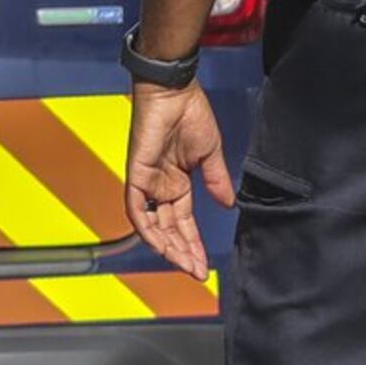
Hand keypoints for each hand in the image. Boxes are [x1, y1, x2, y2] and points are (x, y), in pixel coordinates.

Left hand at [124, 84, 231, 280]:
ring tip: (185, 265)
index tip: (205, 266)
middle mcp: (161, 188)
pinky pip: (137, 210)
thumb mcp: (211, 154)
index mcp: (178, 184)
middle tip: (197, 272)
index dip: (194, 245)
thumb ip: (217, 181)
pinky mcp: (136, 175)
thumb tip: (228, 205)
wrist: (175, 92)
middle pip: (170, 230)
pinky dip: (148, 229)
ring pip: (153, 226)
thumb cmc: (190, 115)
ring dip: (168, 247)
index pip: (185, 223)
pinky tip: (161, 245)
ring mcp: (147, 184)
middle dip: (183, 253)